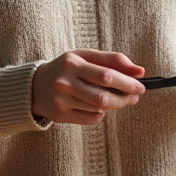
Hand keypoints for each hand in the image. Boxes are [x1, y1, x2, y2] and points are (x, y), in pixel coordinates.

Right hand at [31, 50, 145, 125]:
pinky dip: (100, 114)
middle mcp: (65, 82)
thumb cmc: (67, 69)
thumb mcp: (85, 57)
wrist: (35, 86)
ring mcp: (61, 100)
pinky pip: (90, 118)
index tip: (141, 83)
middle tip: (135, 95)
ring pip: (99, 108)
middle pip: (103, 95)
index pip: (106, 74)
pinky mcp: (60, 116)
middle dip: (125, 96)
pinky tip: (99, 108)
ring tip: (121, 100)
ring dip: (116, 105)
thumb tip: (139, 71)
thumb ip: (112, 60)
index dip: (127, 81)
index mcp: (72, 63)